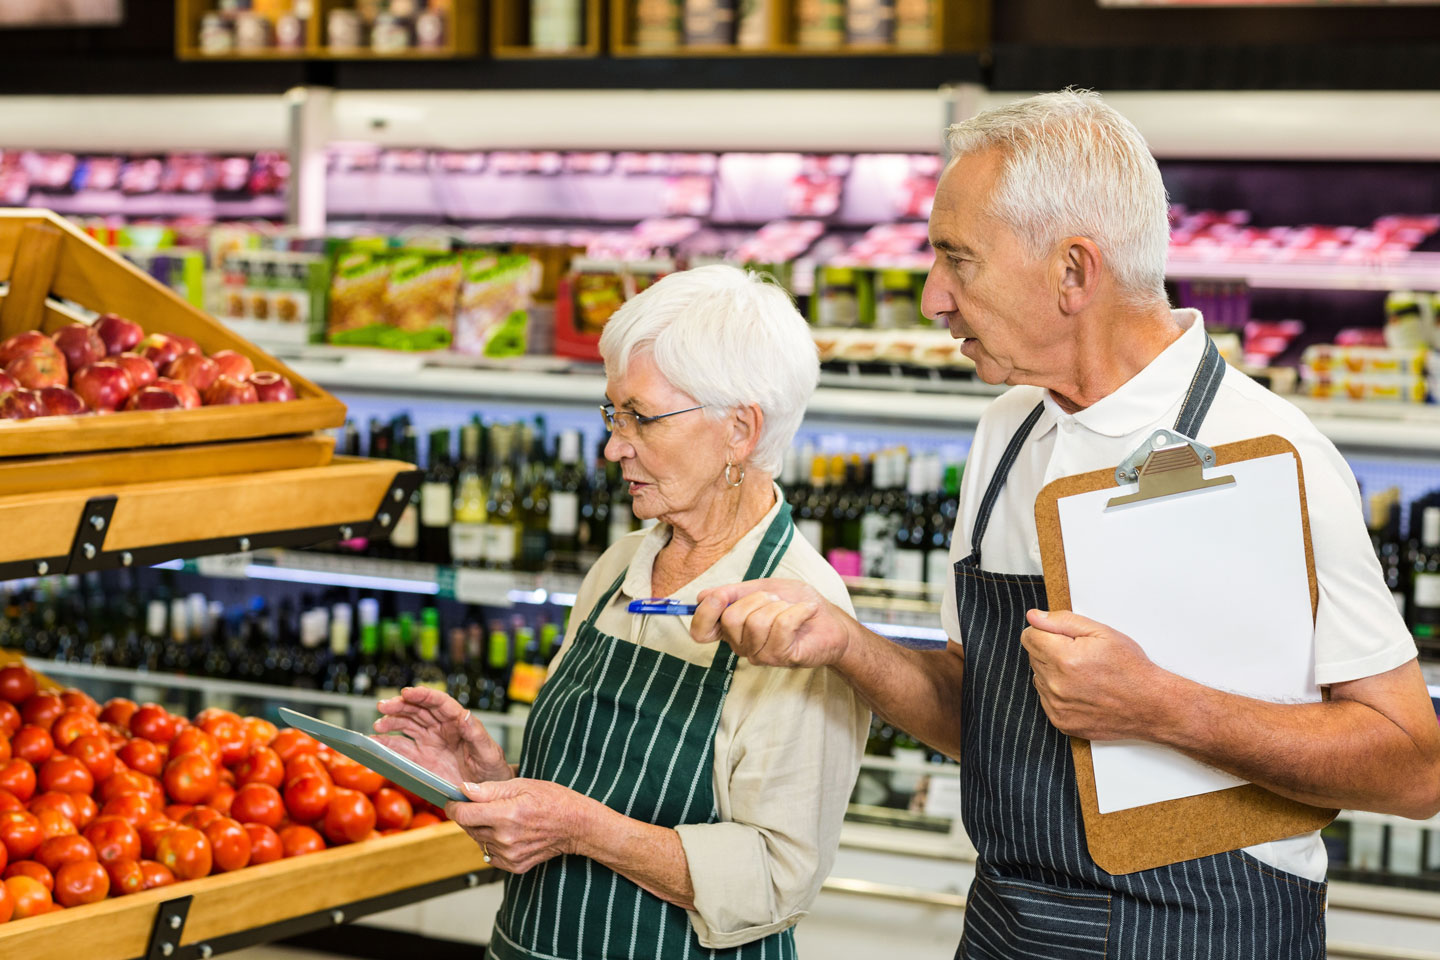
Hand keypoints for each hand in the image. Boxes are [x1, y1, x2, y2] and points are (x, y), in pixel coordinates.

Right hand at [373, 687, 510, 786]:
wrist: (486, 793)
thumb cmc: (492, 769)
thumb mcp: (488, 752)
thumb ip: (476, 734)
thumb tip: (465, 714)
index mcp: (458, 722)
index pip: (439, 703)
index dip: (423, 695)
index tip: (407, 692)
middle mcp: (441, 728)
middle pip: (418, 710)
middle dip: (400, 706)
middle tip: (383, 706)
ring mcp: (429, 742)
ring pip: (407, 725)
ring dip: (391, 722)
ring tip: (378, 725)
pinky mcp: (421, 758)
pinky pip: (401, 748)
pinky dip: (387, 744)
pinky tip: (375, 742)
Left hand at [446, 779, 596, 873]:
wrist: (576, 825)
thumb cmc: (553, 800)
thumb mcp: (522, 785)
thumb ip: (489, 789)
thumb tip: (464, 790)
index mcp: (506, 815)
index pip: (463, 815)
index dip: (454, 806)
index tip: (454, 801)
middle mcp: (506, 838)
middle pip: (469, 828)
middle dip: (470, 815)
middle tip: (484, 805)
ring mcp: (510, 855)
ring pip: (479, 841)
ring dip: (482, 829)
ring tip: (502, 818)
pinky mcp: (514, 866)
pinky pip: (490, 855)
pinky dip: (492, 844)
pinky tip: (507, 833)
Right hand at [691, 578, 855, 668]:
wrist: (831, 621)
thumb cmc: (798, 603)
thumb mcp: (764, 587)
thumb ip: (734, 592)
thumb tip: (703, 597)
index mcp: (733, 628)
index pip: (701, 632)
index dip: (705, 613)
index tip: (720, 597)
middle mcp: (742, 645)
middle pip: (730, 618)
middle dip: (757, 598)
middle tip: (776, 600)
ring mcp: (760, 655)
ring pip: (756, 622)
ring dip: (779, 606)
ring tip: (792, 609)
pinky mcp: (781, 657)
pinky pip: (781, 626)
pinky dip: (797, 611)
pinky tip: (807, 612)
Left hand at [1020, 609, 1171, 741]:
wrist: (1151, 705)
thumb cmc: (1131, 668)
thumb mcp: (1102, 632)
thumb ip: (1062, 621)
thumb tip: (1033, 616)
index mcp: (1064, 658)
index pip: (1028, 636)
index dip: (1045, 632)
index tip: (1062, 636)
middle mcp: (1056, 685)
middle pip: (1032, 656)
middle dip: (1051, 651)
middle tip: (1080, 655)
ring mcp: (1057, 706)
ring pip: (1039, 678)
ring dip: (1053, 673)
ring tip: (1083, 674)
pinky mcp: (1061, 722)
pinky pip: (1047, 700)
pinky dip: (1059, 694)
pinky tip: (1082, 691)